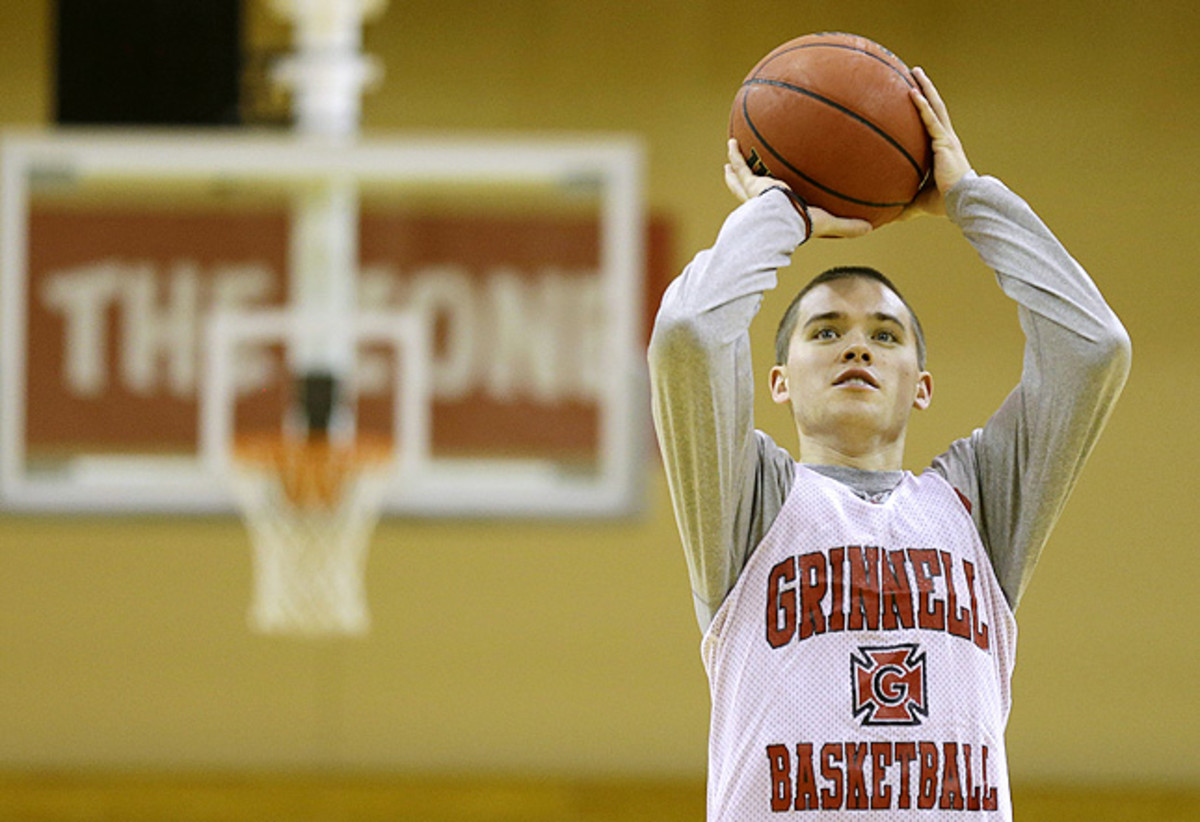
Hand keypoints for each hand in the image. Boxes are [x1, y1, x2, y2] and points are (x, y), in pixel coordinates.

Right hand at [724, 139, 871, 238]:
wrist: (785, 218)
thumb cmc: (803, 224)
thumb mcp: (828, 224)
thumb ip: (847, 226)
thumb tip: (871, 228)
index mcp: (778, 211)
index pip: (775, 205)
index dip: (772, 199)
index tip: (769, 192)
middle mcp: (761, 202)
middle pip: (748, 190)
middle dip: (742, 181)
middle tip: (736, 171)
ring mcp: (754, 191)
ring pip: (741, 176)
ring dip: (735, 165)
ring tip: (732, 150)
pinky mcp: (751, 182)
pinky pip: (742, 164)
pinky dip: (735, 154)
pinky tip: (732, 141)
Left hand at [899, 67, 972, 220]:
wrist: (962, 204)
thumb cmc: (945, 204)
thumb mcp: (918, 201)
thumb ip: (903, 205)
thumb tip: (884, 217)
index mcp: (941, 149)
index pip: (931, 122)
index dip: (924, 106)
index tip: (914, 93)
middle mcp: (945, 139)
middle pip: (934, 107)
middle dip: (925, 88)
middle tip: (913, 72)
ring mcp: (946, 139)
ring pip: (935, 106)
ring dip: (924, 87)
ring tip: (914, 70)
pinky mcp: (944, 142)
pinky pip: (931, 120)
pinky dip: (922, 106)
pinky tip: (912, 92)